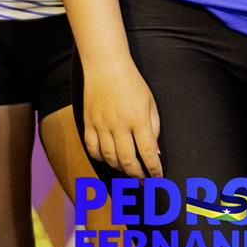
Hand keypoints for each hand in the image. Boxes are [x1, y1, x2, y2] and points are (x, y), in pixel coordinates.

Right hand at [82, 55, 162, 177]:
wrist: (106, 66)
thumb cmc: (132, 83)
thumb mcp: (151, 102)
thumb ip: (154, 127)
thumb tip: (155, 152)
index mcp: (139, 119)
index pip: (148, 153)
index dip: (154, 169)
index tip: (158, 177)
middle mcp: (119, 125)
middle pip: (127, 161)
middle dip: (137, 174)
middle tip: (142, 180)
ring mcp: (101, 125)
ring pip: (109, 158)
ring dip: (120, 168)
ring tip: (128, 171)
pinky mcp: (88, 123)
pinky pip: (92, 149)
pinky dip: (100, 158)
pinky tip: (108, 159)